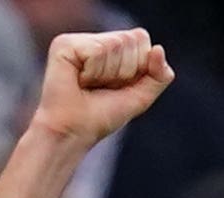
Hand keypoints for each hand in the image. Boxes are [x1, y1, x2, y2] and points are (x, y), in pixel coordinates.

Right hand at [30, 28, 171, 146]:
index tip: (118, 86)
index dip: (138, 67)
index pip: (141, 39)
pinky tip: (78, 80)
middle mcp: (96, 39)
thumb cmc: (102, 116)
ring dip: (107, 75)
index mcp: (113, 47)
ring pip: (115, 45)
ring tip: (88, 85)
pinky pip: (97, 51)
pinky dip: (93, 73)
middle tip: (102, 87)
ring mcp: (79, 40)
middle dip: (124, 72)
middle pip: (131, 39)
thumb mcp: (141, 97)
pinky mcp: (64, 44)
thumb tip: (158, 49)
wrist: (75, 132)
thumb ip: (160, 75)